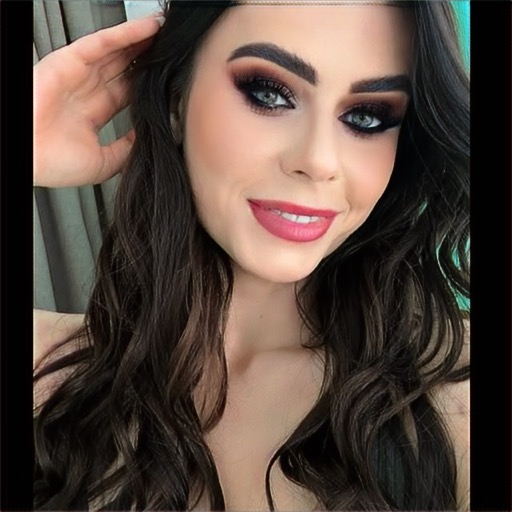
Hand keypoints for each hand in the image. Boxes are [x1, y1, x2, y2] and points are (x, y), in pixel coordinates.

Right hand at [33, 16, 162, 187]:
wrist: (26, 157)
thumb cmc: (51, 164)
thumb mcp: (103, 163)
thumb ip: (126, 149)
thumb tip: (148, 139)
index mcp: (91, 115)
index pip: (125, 94)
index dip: (145, 85)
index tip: (166, 81)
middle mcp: (84, 92)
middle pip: (122, 70)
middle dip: (145, 60)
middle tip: (170, 52)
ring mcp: (77, 75)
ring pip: (115, 52)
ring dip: (140, 41)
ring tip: (164, 33)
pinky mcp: (68, 61)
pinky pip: (102, 43)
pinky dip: (125, 34)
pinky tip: (147, 28)